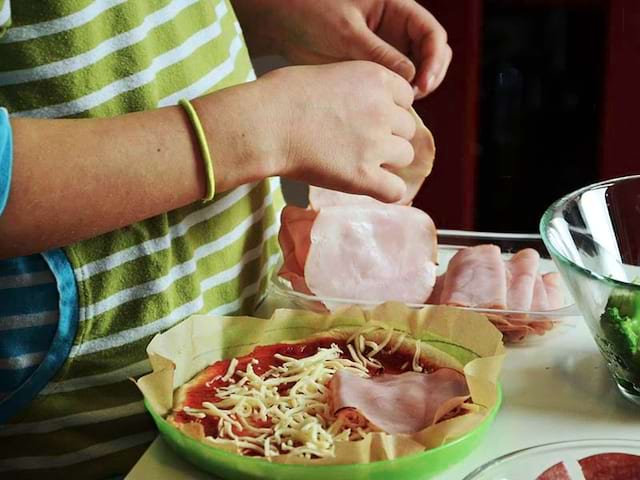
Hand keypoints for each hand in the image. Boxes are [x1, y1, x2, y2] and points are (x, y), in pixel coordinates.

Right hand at [197, 61, 415, 202]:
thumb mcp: (331, 74)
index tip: (367, 117)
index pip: (407, 98)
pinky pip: (395, 190)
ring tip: (357, 161)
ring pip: (405, 157)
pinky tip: (370, 186)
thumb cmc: (283, 96)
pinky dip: (387, 191)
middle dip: (388, 135)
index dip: (389, 109)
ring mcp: (375, 144)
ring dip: (387, 160)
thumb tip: (365, 109)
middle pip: (407, 129)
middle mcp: (383, 110)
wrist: (265, 124)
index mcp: (377, 79)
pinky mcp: (363, 176)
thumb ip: (358, 89)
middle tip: (358, 141)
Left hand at [234, 0, 451, 97]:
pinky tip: (382, 113)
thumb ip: (378, 53)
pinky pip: (387, 87)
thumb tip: (411, 80)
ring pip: (409, 76)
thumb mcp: (346, 32)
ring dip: (409, 94)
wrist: (276, 18)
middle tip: (413, 100)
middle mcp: (394, 32)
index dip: (433, 60)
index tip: (421, 84)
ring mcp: (382, 51)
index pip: (432, 35)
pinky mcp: (366, 70)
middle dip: (427, 78)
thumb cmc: (309, 11)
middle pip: (427, 57)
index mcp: (396, 10)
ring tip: (397, 110)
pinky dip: (389, 100)